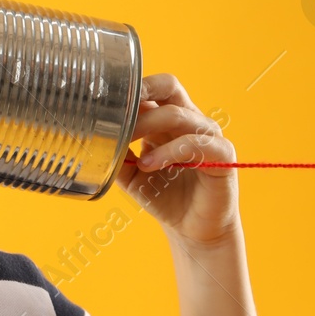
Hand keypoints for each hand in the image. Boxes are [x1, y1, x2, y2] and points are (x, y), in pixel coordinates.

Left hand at [114, 73, 239, 247]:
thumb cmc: (163, 196)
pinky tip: (148, 164)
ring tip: (125, 147)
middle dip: (137, 99)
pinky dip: (167, 151)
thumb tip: (91, 137)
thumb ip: (115, 153)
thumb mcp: (129, 173)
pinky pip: (195, 143)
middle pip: (169, 88)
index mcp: (169, 119)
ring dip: (146, 127)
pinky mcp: (222, 155)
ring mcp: (209, 135)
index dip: (132, 87)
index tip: (104, 99)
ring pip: (178, 115)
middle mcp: (191, 121)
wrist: (191, 228)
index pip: (155, 87)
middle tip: (113, 120)